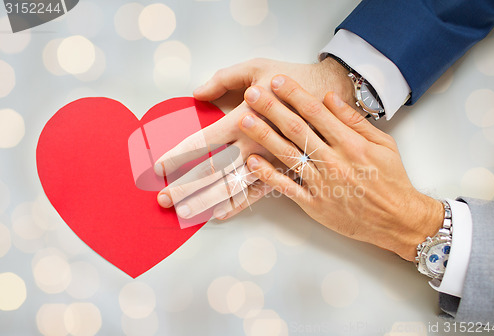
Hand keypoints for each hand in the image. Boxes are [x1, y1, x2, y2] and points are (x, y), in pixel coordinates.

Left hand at [155, 58, 353, 221]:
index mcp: (244, 118)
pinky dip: (238, 206)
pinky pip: (258, 194)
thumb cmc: (293, 79)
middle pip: (212, 172)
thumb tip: (196, 93)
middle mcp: (253, 145)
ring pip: (232, 188)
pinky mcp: (284, 171)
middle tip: (162, 200)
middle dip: (185, 187)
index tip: (159, 167)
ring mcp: (269, 162)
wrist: (333, 95)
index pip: (202, 142)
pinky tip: (219, 215)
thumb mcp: (257, 67)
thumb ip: (223, 79)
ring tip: (184, 214)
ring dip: (206, 202)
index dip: (178, 155)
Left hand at [238, 74, 443, 260]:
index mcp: (351, 144)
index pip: (316, 113)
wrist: (397, 219)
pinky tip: (252, 161)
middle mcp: (334, 161)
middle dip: (272, 108)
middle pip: (297, 130)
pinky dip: (268, 175)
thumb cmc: (391, 180)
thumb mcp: (383, 143)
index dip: (294, 94)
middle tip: (252, 93)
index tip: (277, 80)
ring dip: (264, 136)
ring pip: (288, 155)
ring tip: (245, 120)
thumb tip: (329, 97)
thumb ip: (354, 121)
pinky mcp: (314, 204)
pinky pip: (287, 188)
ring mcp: (322, 184)